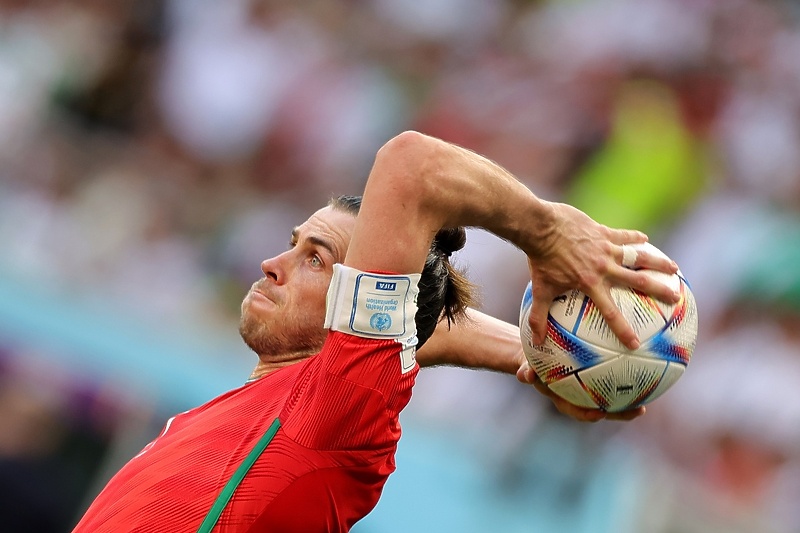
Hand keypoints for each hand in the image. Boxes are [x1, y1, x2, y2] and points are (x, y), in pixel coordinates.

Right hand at [516, 363, 645, 421]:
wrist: (537, 357)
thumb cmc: (531, 361)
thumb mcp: (526, 365)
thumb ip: (527, 371)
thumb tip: (525, 375)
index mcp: (565, 399)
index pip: (579, 411)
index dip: (590, 415)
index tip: (600, 414)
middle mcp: (580, 396)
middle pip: (603, 408)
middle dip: (622, 412)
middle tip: (640, 410)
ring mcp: (589, 388)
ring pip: (612, 394)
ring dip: (631, 394)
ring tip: (653, 389)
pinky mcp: (597, 376)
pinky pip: (613, 373)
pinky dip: (626, 369)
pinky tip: (642, 357)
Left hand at [525, 202, 678, 349]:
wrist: (541, 228)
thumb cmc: (540, 261)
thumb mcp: (540, 290)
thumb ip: (539, 317)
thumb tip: (534, 342)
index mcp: (590, 284)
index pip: (610, 313)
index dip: (624, 330)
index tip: (636, 344)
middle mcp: (603, 268)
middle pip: (637, 281)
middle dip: (659, 290)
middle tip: (675, 298)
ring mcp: (605, 248)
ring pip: (638, 256)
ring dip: (657, 262)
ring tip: (674, 269)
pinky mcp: (603, 232)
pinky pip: (624, 236)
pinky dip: (635, 238)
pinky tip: (646, 239)